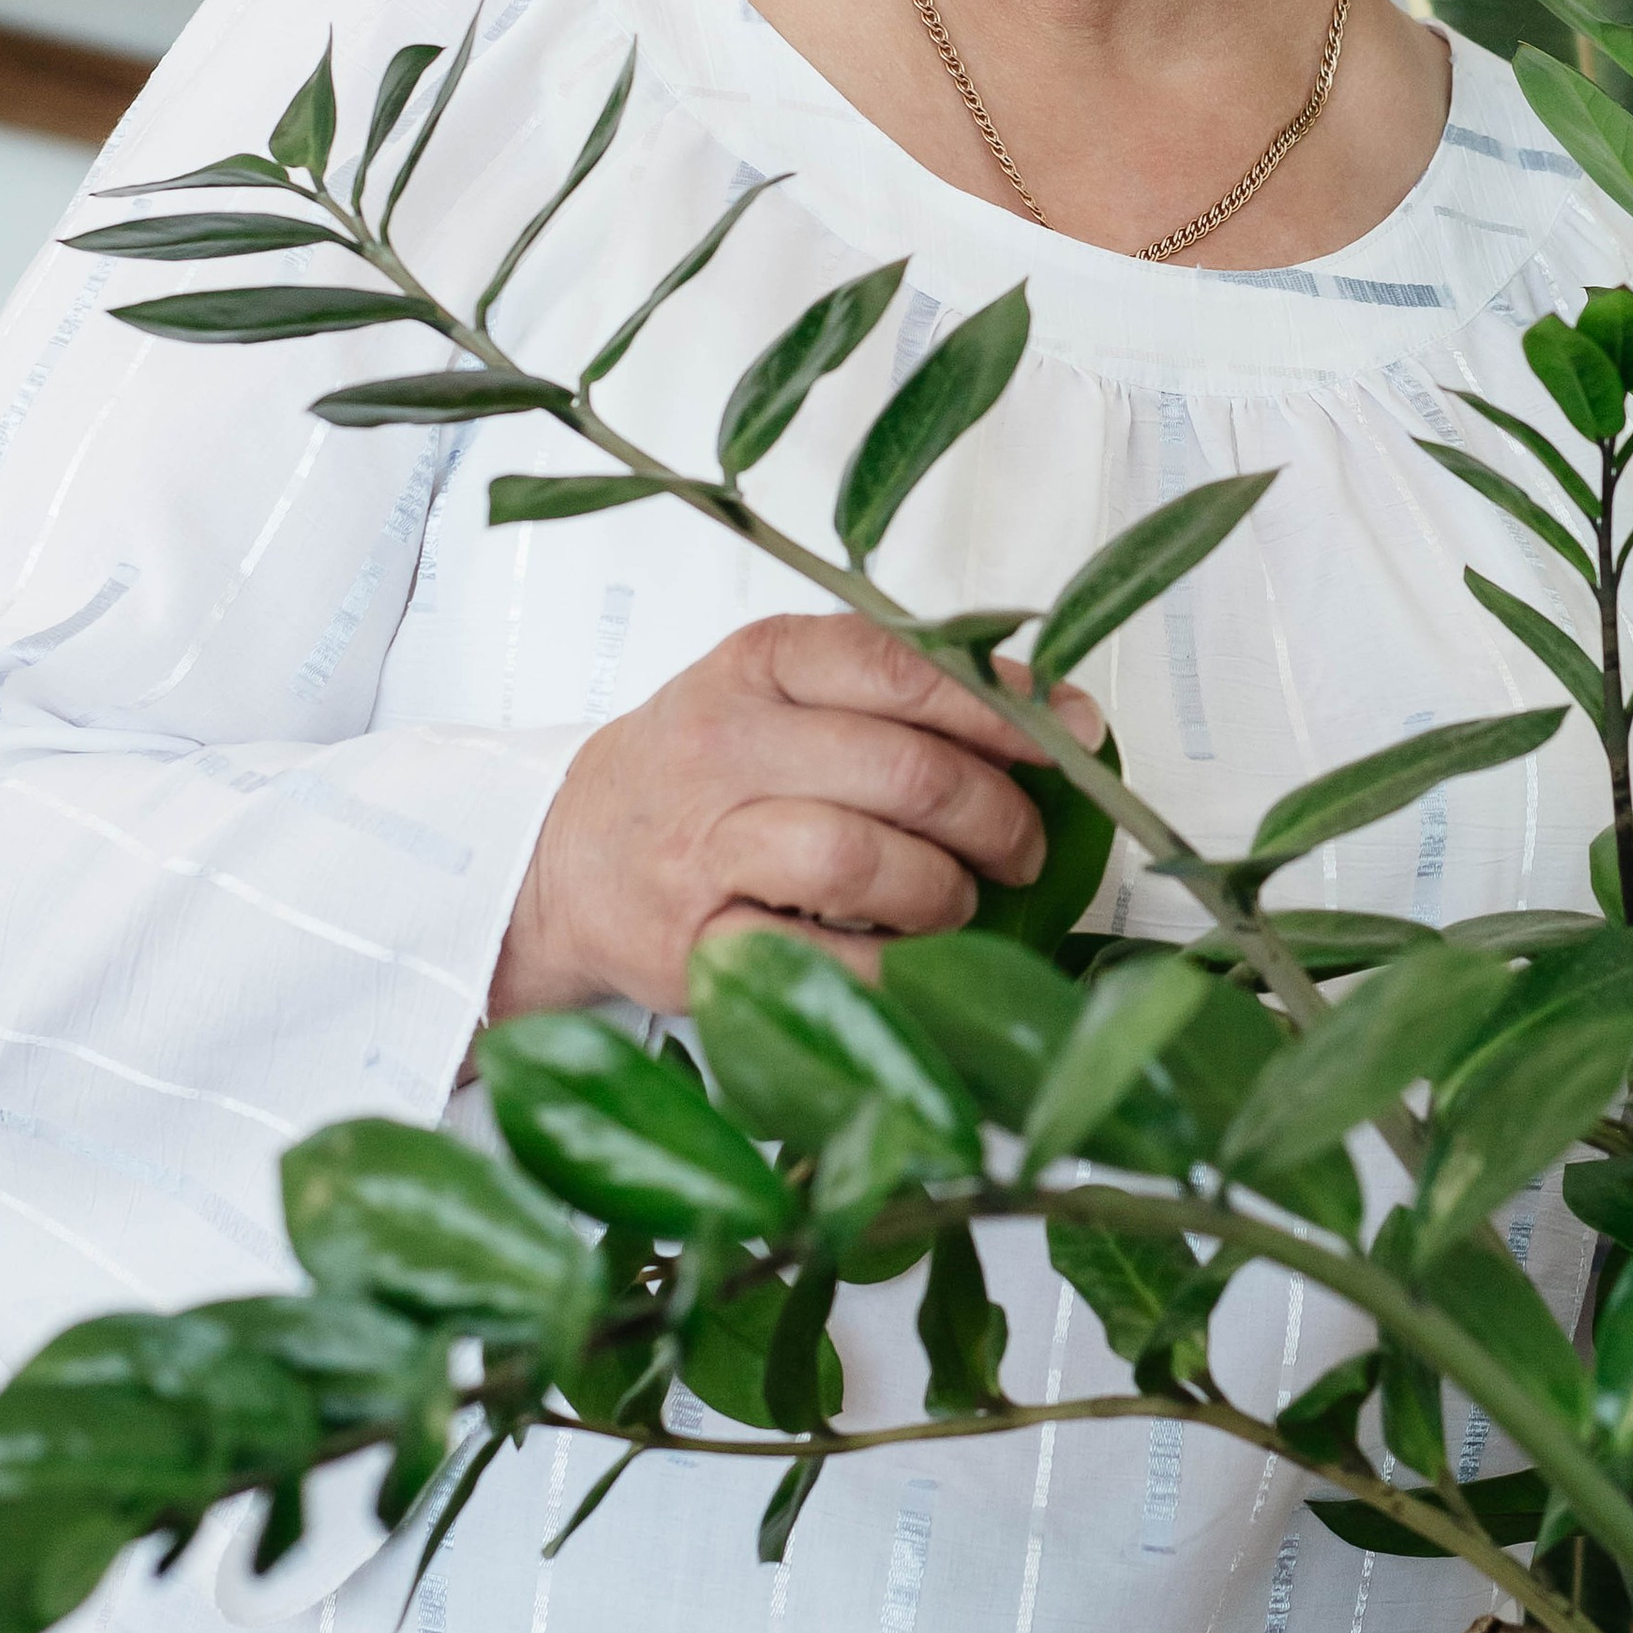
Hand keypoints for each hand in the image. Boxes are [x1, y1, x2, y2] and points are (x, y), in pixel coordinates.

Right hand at [492, 613, 1102, 1015]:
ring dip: (942, 892)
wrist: (566, 863)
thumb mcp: (788, 698)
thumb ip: (911, 693)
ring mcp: (702, 847)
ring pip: (858, 859)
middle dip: (992, 815)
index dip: (1000, 709)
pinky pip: (822, 960)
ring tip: (958, 902)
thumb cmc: (708, 776)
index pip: (900, 666)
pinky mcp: (694, 945)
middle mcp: (723, 744)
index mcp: (760, 664)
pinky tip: (909, 958)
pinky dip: (892, 968)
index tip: (1066, 740)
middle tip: (1022, 848)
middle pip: (899, 770)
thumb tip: (1066, 715)